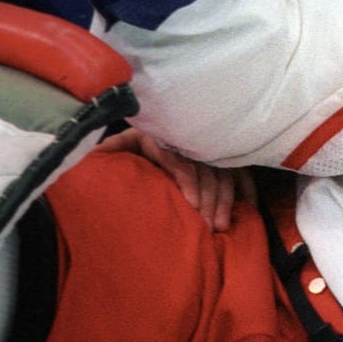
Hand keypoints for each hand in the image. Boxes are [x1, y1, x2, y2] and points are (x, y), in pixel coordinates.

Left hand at [101, 129, 257, 230]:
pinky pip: (243, 174)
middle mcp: (196, 145)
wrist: (168, 113)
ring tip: (221, 226)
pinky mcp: (229, 156)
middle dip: (209, 202)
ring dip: (224, 202)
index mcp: (170, 139)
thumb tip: (95, 158)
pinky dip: (247, 190)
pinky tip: (247, 208)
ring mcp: (215, 150)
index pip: (183, 162)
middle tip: (208, 228)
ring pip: (225, 176)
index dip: (189, 184)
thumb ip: (113, 149)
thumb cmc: (147, 135)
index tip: (192, 207)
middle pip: (207, 173)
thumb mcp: (129, 139)